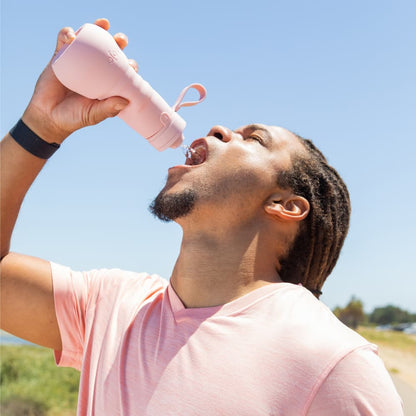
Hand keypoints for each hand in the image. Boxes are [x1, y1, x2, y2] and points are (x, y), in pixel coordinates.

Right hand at [22, 18, 137, 143]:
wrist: (49, 117)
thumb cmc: (74, 117)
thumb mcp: (94, 115)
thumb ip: (108, 109)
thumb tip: (126, 101)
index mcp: (105, 82)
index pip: (120, 69)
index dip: (128, 64)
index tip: (132, 65)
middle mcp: (93, 69)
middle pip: (108, 50)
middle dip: (117, 41)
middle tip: (121, 40)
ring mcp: (77, 61)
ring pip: (88, 40)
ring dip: (96, 29)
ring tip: (103, 24)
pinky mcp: (60, 57)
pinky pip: (64, 40)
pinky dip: (67, 34)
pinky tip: (71, 36)